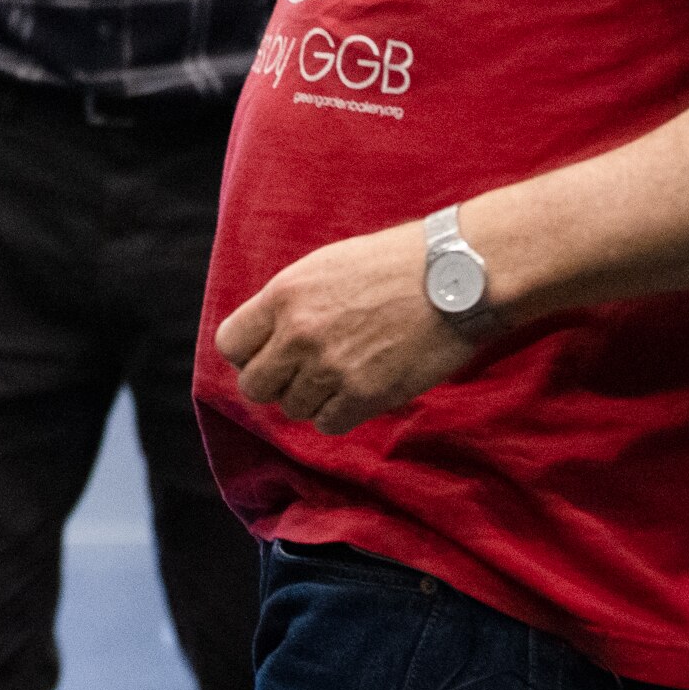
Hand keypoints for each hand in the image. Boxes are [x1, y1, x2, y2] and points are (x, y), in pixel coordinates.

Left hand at [214, 217, 488, 435]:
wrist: (458, 277)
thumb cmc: (395, 265)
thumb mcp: (325, 267)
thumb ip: (289, 303)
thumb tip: (265, 338)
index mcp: (284, 295)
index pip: (230, 344)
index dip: (248, 353)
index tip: (269, 353)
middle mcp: (299, 333)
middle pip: (254, 386)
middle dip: (275, 382)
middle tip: (302, 372)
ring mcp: (331, 367)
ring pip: (292, 408)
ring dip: (312, 398)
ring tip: (342, 374)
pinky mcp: (365, 395)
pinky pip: (328, 424)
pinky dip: (340, 413)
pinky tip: (359, 390)